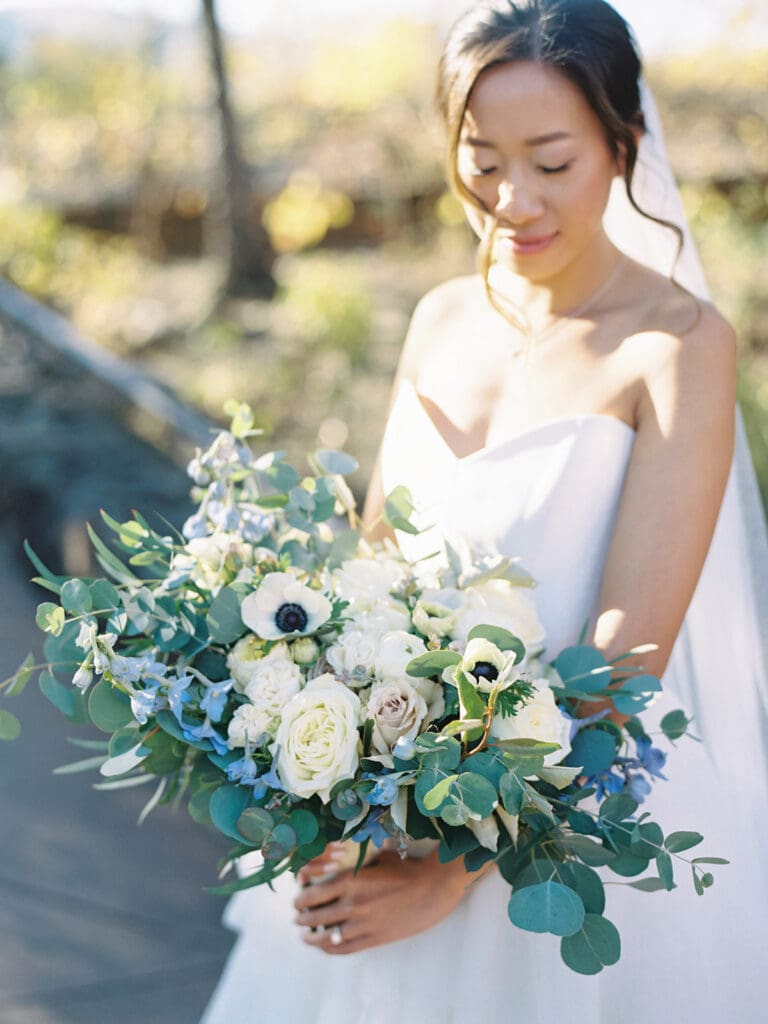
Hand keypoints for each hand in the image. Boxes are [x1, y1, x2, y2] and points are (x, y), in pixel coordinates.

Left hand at [293, 844, 489, 954]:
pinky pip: (344, 948)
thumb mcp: (376, 858)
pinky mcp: (373, 938)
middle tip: (298, 917)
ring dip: (311, 937)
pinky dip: (329, 948)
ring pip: (325, 936)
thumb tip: (333, 862)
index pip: (311, 894)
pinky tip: (325, 945)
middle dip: (302, 918)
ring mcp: (362, 924)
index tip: (297, 900)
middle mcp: (351, 903)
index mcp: (350, 880)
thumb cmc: (405, 869)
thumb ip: (354, 863)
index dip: (300, 899)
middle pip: (314, 916)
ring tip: (306, 935)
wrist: (432, 888)